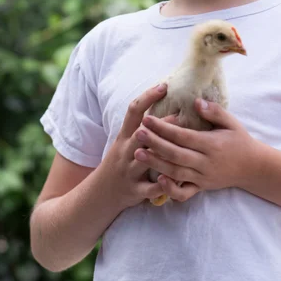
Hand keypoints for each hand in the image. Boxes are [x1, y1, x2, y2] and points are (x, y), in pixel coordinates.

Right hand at [103, 83, 172, 208]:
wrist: (100, 194)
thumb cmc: (120, 163)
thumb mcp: (124, 142)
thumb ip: (141, 127)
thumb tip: (163, 106)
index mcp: (124, 136)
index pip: (133, 111)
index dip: (147, 97)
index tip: (164, 86)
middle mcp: (125, 151)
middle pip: (139, 134)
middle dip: (158, 126)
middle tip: (179, 116)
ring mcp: (129, 171)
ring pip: (144, 159)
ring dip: (161, 152)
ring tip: (180, 146)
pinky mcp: (134, 191)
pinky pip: (150, 188)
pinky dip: (164, 185)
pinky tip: (179, 179)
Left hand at [134, 99, 261, 202]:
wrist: (253, 168)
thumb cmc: (240, 141)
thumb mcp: (232, 123)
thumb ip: (214, 111)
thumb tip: (196, 101)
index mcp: (212, 144)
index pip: (183, 136)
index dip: (164, 128)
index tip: (148, 119)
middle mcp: (206, 162)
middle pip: (176, 154)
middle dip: (155, 144)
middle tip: (138, 133)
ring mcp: (203, 177)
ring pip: (176, 172)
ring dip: (156, 164)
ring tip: (138, 154)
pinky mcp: (202, 188)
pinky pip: (184, 192)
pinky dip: (170, 189)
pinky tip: (158, 179)